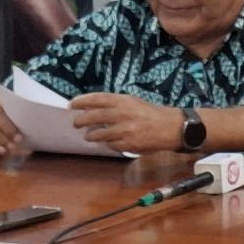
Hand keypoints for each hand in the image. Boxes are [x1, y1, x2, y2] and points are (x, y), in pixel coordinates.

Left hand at [70, 93, 184, 153]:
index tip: (71, 105)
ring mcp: (126, 130)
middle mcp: (124, 114)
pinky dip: (108, 143)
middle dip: (81, 120)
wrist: (172, 127)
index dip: (82, 101)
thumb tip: (91, 108)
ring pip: (98, 134)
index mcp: (125, 101)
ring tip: (90, 135)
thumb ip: (115, 105)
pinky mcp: (129, 144)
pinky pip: (110, 145)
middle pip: (94, 117)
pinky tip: (110, 141)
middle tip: (76, 123)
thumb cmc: (151, 114)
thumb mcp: (134, 103)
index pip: (98, 99)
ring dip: (91, 135)